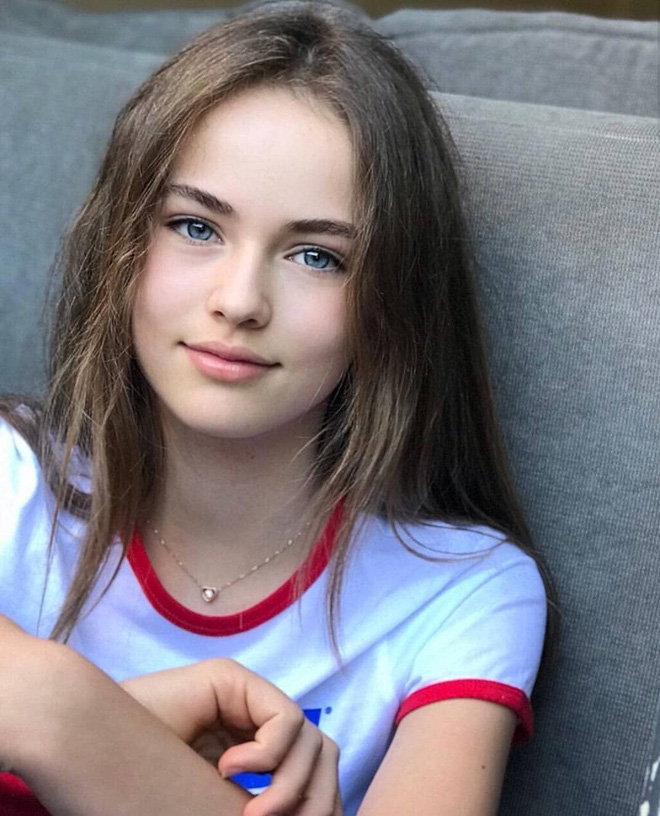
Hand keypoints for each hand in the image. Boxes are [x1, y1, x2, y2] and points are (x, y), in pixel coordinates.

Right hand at [121, 659, 341, 815]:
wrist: (87, 744)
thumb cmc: (136, 789)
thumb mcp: (205, 806)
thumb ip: (245, 809)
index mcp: (248, 757)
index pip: (310, 779)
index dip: (319, 808)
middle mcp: (251, 724)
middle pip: (320, 757)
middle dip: (315, 798)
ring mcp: (244, 699)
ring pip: (311, 741)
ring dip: (290, 786)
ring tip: (251, 812)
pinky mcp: (234, 680)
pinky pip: (286, 719)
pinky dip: (269, 754)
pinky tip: (228, 768)